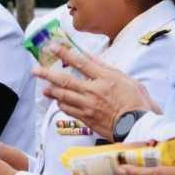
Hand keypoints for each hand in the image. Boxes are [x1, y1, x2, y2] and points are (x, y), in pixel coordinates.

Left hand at [36, 43, 161, 139]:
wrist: (137, 126)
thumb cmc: (137, 103)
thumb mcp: (129, 80)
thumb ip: (109, 69)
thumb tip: (92, 58)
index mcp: (106, 78)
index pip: (80, 63)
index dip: (64, 54)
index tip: (52, 47)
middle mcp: (94, 91)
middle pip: (66, 80)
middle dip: (48, 74)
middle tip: (36, 70)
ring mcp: (88, 106)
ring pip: (64, 96)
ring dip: (51, 91)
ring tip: (44, 87)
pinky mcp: (87, 119)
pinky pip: (69, 110)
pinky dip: (61, 104)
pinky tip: (58, 101)